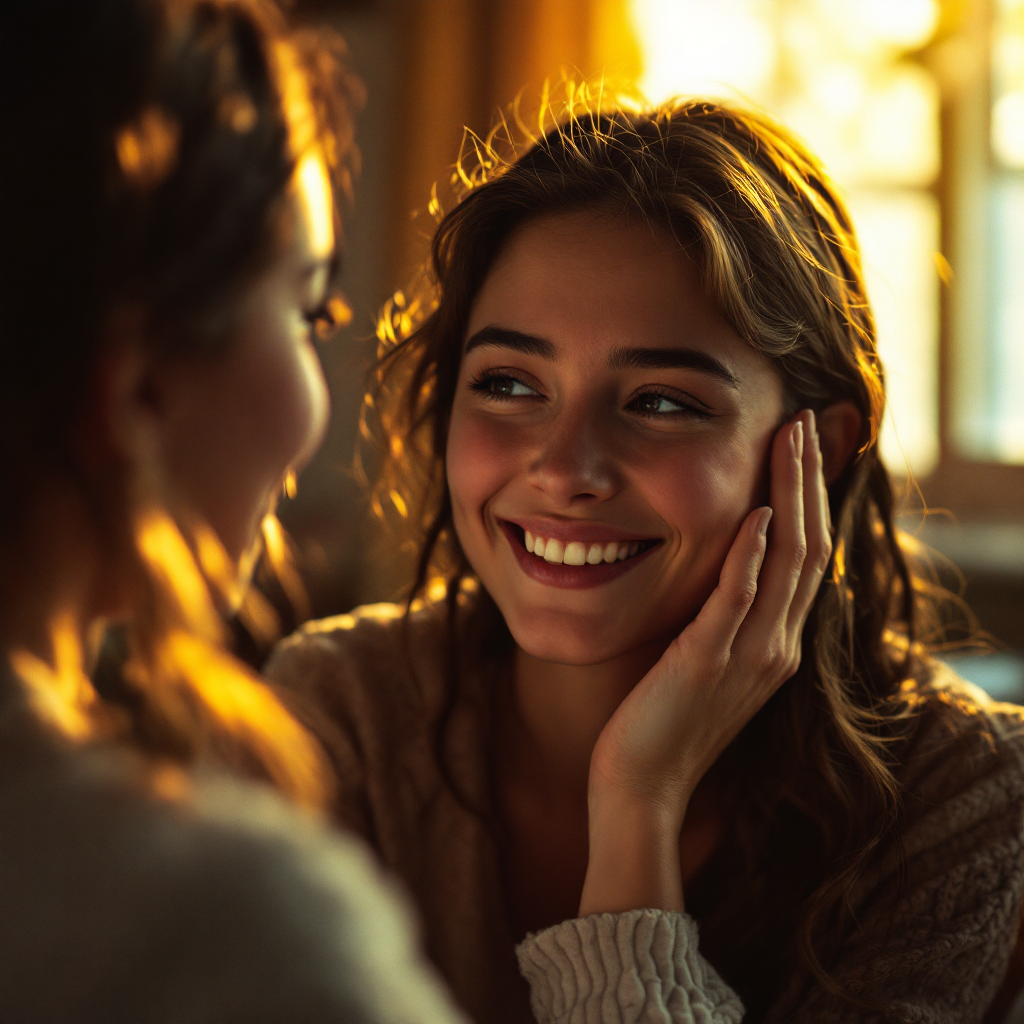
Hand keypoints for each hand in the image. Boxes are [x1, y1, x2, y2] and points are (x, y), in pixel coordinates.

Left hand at [579, 410, 831, 914]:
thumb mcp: (703, 656)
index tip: (802, 443)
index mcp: (775, 642)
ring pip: (787, 562)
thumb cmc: (661, 717)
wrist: (640, 783)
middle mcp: (777, 646)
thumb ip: (722, 612)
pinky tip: (752, 510)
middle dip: (810, 478)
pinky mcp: (709, 663)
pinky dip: (749, 553)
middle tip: (806, 420)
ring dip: (790, 495)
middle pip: (810, 546)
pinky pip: (737, 600)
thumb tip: (720, 559)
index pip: (807, 554)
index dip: (810, 496)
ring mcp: (749, 657)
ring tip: (789, 439)